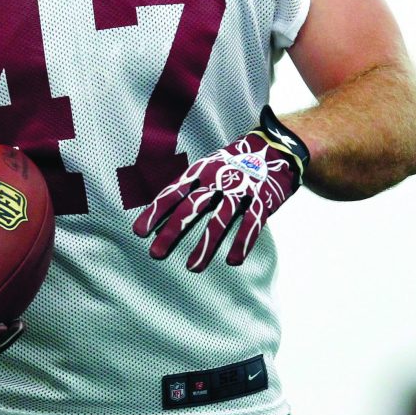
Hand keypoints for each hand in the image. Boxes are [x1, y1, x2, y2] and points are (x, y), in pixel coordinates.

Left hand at [133, 106, 308, 270]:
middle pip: (191, 208)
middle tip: (156, 254)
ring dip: (205, 245)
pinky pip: (251, 224)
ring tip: (192, 267)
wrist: (276, 147)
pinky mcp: (263, 199)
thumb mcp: (210, 167)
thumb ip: (193, 189)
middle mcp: (218, 179)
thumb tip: (165, 213)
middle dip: (172, 232)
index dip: (156, 212)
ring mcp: (241, 189)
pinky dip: (242, 243)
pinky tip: (232, 261)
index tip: (139, 231)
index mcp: (202, 170)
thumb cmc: (235, 164)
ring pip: (220, 220)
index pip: (174, 192)